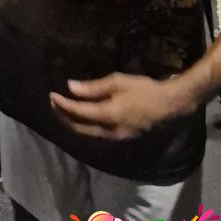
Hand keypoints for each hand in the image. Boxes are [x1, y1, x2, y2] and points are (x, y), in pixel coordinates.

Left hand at [49, 72, 189, 139]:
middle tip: (53, 104)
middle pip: (80, 128)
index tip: (51, 96)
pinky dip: (86, 127)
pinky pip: (98, 134)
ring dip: (73, 123)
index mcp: (108, 115)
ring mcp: (117, 137)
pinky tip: (82, 117)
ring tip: (63, 110)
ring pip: (88, 134)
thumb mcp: (117, 82)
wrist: (169, 105)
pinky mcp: (123, 137)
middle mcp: (110, 131)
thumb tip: (70, 87)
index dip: (63, 105)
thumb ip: (92, 87)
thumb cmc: (143, 89)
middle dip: (64, 117)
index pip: (78, 113)